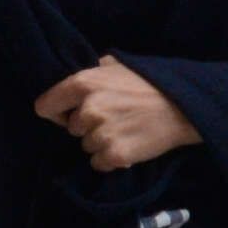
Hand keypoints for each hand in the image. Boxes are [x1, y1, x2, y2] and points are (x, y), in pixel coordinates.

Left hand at [34, 57, 200, 170]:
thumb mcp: (116, 65)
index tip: (66, 114)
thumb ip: (91, 71)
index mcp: (83, 83)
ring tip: (124, 130)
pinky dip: (111, 158)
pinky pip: (99, 163)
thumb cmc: (149, 83)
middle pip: (71, 129)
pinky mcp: (115, 155)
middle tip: (113, 118)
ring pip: (86, 147)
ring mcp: (101, 134)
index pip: (45, 106)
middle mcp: (88, 109)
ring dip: (101, 143)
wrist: (182, 106)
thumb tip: (72, 78)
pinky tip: (128, 144)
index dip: (56, 111)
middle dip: (87, 126)